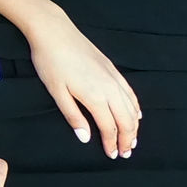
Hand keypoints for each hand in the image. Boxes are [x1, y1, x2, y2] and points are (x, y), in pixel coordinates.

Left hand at [27, 13, 140, 159]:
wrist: (54, 31)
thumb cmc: (50, 62)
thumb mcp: (56, 92)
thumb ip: (73, 116)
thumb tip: (86, 138)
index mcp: (95, 97)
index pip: (109, 127)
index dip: (112, 143)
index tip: (112, 155)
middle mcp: (110, 88)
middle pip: (126, 120)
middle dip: (128, 138)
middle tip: (126, 153)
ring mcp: (113, 77)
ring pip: (131, 107)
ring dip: (134, 125)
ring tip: (133, 139)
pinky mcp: (113, 69)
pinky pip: (130, 92)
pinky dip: (136, 107)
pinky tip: (136, 114)